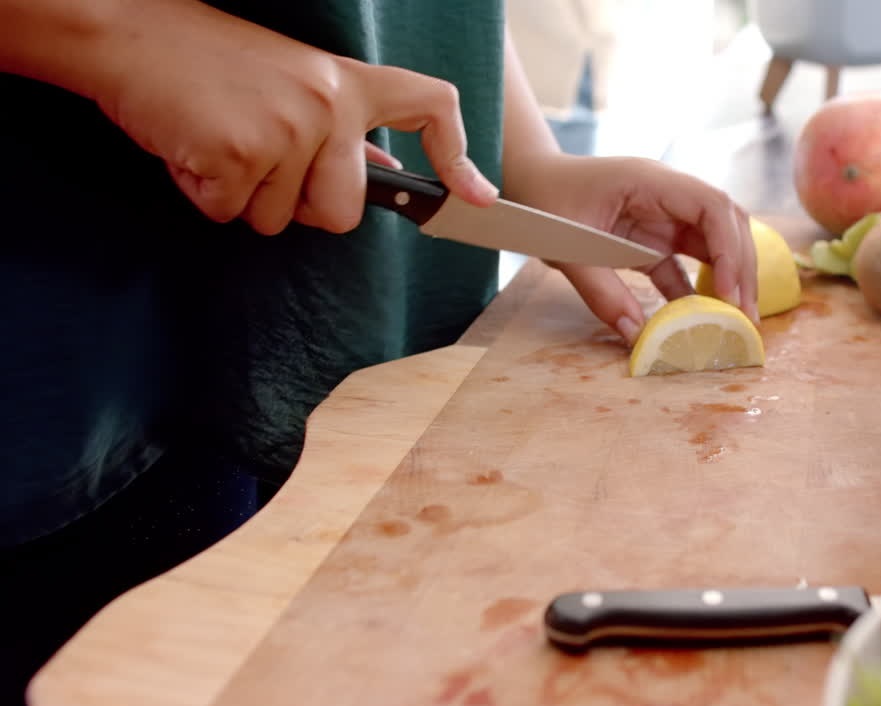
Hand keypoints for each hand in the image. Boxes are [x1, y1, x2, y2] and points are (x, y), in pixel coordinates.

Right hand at [92, 0, 497, 234]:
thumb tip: (381, 169)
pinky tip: (191, 146)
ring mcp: (288, 129)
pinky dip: (203, 193)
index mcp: (347, 82)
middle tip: (255, 157)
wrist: (127, 31)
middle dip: (295, 207)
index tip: (476, 198)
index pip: (430, 106)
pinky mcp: (241, 153)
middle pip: (342, 213)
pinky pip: (229, 214)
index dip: (456, 156)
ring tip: (217, 137)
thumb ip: (338, 128)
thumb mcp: (290, 81)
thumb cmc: (205, 61)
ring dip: (240, 196)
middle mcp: (329, 105)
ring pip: (277, 220)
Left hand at [512, 154, 758, 344]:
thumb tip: (638, 335)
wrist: (530, 183)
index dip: (728, 248)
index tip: (728, 292)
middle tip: (745, 315)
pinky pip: (688, 264)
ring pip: (715, 244)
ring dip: (729, 279)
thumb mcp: (566, 249)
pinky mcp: (655, 238)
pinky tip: (704, 320)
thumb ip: (601, 292)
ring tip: (736, 319)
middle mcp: (668, 194)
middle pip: (726, 224)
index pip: (711, 206)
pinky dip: (700, 290)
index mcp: (650, 181)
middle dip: (741, 268)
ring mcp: (665, 216)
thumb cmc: (543, 203)